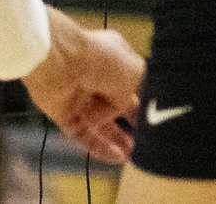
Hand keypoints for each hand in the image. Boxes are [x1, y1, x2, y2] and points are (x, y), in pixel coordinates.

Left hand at [23, 8, 142, 165]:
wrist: (60, 61)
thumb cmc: (100, 60)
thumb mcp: (133, 74)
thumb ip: (134, 96)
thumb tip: (127, 111)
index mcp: (117, 59)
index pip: (133, 83)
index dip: (144, 101)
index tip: (155, 118)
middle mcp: (98, 77)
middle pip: (117, 106)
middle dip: (132, 123)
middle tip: (145, 140)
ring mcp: (81, 96)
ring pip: (101, 124)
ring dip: (117, 139)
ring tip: (133, 156)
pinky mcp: (65, 113)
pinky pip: (84, 134)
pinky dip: (99, 146)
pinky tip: (115, 156)